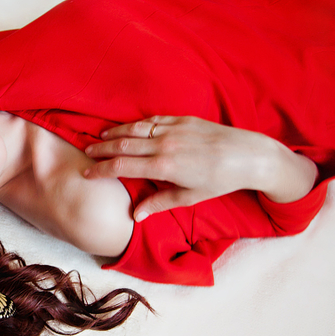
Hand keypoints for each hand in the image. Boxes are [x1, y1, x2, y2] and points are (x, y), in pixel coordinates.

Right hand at [83, 116, 316, 220]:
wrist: (249, 156)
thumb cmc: (221, 181)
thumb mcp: (190, 197)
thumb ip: (159, 203)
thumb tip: (135, 215)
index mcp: (165, 167)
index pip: (123, 166)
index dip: (101, 169)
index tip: (86, 173)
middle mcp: (166, 145)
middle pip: (123, 145)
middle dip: (101, 149)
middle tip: (85, 152)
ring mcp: (174, 130)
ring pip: (134, 129)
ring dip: (113, 133)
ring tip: (98, 138)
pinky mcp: (183, 120)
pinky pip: (152, 120)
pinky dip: (135, 124)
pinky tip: (125, 128)